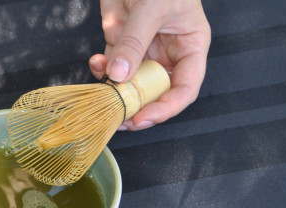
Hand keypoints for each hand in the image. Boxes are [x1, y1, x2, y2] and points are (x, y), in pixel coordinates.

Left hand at [89, 0, 210, 130]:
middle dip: (138, 107)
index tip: (144, 117)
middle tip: (119, 118)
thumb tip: (119, 75)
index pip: (185, 88)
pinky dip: (101, 71)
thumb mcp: (152, 8)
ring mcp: (144, 50)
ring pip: (131, 84)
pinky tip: (95, 63)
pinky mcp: (122, 44)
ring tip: (103, 96)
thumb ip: (134, 42)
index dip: (166, 108)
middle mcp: (168, 53)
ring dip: (115, 92)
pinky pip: (112, 67)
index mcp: (190, 46)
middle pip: (156, 92)